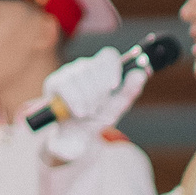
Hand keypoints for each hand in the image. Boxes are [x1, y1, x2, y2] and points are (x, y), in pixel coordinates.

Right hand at [40, 49, 148, 164]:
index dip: (112, 68)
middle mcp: (85, 67)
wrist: (74, 139)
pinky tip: (78, 112)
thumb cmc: (96, 119)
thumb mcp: (116, 108)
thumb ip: (129, 91)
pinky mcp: (54, 82)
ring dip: (88, 99)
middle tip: (98, 108)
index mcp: (103, 69)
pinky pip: (66, 85)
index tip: (113, 87)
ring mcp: (68, 72)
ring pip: (81, 76)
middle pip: (95, 67)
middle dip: (99, 92)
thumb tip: (141, 73)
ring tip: (87, 113)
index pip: (108, 55)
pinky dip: (75, 101)